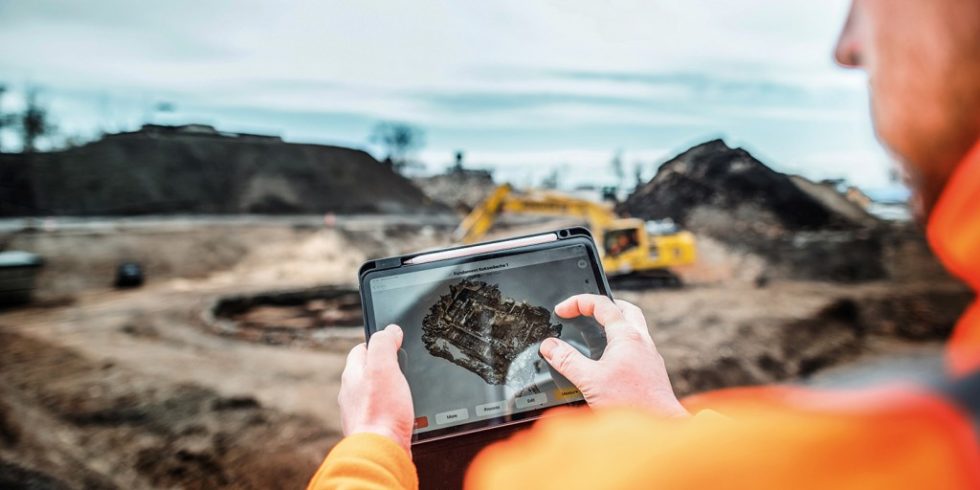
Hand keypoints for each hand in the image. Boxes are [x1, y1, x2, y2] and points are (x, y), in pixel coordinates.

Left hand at [339, 324, 413, 454]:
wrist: (381, 451)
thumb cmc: (381, 411)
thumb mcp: (383, 366)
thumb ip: (384, 344)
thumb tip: (390, 330)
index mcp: (352, 374)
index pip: (361, 349)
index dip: (378, 342)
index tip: (394, 342)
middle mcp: (352, 393)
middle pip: (368, 371)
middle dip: (385, 367)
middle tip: (404, 367)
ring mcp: (360, 412)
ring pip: (375, 393)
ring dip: (389, 390)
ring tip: (406, 390)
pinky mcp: (372, 429)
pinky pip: (382, 412)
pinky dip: (392, 410)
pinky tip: (404, 413)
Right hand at [540, 295, 687, 417]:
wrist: (660, 428)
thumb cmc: (632, 404)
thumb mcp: (590, 380)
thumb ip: (567, 361)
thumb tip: (549, 346)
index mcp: (627, 336)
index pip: (602, 305)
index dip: (579, 302)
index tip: (562, 311)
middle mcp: (642, 341)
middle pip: (625, 309)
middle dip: (603, 305)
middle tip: (585, 311)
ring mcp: (650, 356)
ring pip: (633, 327)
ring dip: (614, 324)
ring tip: (595, 333)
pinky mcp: (652, 371)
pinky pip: (637, 346)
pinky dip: (621, 343)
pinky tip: (609, 360)